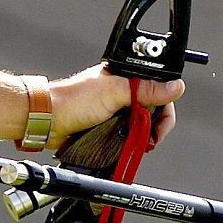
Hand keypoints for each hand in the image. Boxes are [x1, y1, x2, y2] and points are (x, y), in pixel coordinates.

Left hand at [49, 63, 184, 148]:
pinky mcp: (108, 126)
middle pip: (153, 109)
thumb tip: (175, 86)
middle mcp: (121, 92)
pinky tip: (129, 145)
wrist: (47, 122)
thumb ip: (145, 90)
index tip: (162, 123)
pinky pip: (128, 135)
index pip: (157, 89)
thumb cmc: (71, 101)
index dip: (165, 106)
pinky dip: (131, 141)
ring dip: (143, 135)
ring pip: (142, 125)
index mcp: (123, 77)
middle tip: (151, 137)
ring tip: (139, 142)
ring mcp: (115, 110)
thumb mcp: (114, 92)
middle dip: (155, 124)